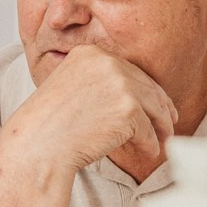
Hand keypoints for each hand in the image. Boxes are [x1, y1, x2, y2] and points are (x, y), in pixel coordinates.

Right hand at [0, 45, 176, 177]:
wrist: (38, 143)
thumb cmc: (47, 123)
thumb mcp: (69, 86)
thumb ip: (97, 81)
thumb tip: (132, 93)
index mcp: (91, 53)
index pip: (130, 71)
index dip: (146, 89)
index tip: (156, 102)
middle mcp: (107, 63)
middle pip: (147, 87)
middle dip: (160, 108)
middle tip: (168, 123)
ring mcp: (120, 84)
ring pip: (154, 108)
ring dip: (161, 127)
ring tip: (162, 140)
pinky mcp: (129, 109)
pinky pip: (148, 130)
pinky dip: (150, 145)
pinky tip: (149, 153)